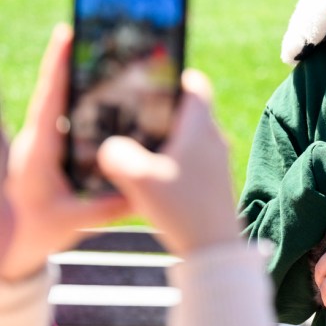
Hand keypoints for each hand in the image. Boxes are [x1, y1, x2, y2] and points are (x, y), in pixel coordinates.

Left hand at [0, 25, 129, 281]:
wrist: (13, 248)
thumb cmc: (37, 232)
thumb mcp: (71, 221)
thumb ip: (104, 206)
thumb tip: (141, 189)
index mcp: (38, 149)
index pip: (49, 98)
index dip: (58, 64)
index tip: (67, 32)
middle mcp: (41, 138)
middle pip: (58, 89)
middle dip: (74, 59)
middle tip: (96, 31)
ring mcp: (47, 142)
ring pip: (64, 102)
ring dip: (84, 77)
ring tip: (112, 54)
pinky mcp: (56, 148)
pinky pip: (71, 117)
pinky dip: (89, 100)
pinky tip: (116, 93)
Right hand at [97, 69, 239, 256]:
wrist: (214, 248)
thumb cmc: (182, 208)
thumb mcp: (139, 179)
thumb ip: (118, 154)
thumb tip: (109, 146)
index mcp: (200, 127)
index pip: (195, 84)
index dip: (173, 77)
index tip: (148, 81)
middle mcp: (213, 138)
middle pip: (189, 109)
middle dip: (162, 109)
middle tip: (132, 113)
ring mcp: (216, 160)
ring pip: (190, 134)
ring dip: (166, 136)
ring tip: (135, 144)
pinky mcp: (213, 181)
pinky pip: (192, 157)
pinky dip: (172, 157)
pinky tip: (151, 173)